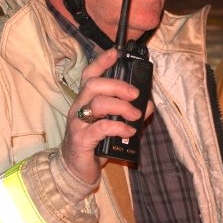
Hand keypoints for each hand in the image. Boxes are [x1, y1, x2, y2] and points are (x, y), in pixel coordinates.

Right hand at [59, 48, 153, 183]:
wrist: (75, 170)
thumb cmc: (94, 143)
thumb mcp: (112, 124)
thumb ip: (128, 113)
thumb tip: (147, 104)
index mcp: (85, 100)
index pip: (89, 75)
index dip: (101, 62)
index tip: (115, 52)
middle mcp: (79, 108)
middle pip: (94, 85)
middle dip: (117, 85)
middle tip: (135, 94)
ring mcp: (78, 123)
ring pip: (97, 103)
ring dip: (121, 106)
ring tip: (136, 115)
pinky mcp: (81, 140)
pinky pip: (101, 128)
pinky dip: (118, 126)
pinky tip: (128, 131)